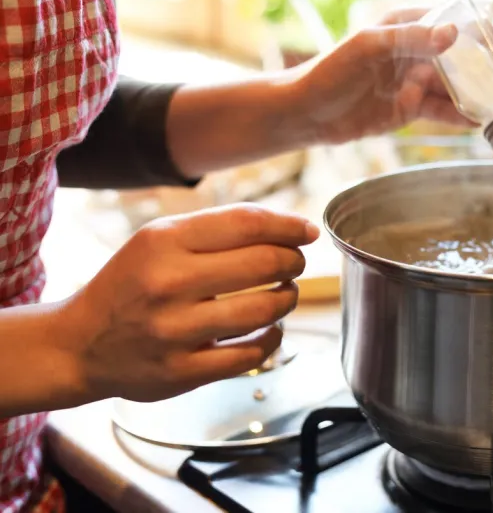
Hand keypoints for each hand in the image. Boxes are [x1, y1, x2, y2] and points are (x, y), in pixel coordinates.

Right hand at [62, 203, 318, 402]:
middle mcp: (167, 284)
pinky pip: (251, 354)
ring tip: (285, 292)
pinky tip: (271, 329)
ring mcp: (174, 331)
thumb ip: (217, 230)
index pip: (247, 224)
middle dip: (294, 261)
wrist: (80, 344)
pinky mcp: (182, 372)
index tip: (308, 232)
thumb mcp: (158, 240)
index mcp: (163, 242)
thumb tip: (289, 227)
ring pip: (264, 309)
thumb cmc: (131, 284)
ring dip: (287, 298)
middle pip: (264, 264)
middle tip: (296, 264)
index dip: (289, 226)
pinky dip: (273, 338)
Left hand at [297, 8, 476, 144]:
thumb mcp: (369, 48)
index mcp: (402, 27)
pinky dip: (458, 116)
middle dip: (480, 67)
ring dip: (474, 94)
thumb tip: (452, 34)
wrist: (307, 113)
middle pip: (455, 58)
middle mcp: (412, 52)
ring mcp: (412, 82)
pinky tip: (479, 121)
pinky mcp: (408, 109)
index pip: (446, 21)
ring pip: (451, 87)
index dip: (473, 29)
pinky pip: (439, 111)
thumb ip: (411, 40)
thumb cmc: (330, 71)